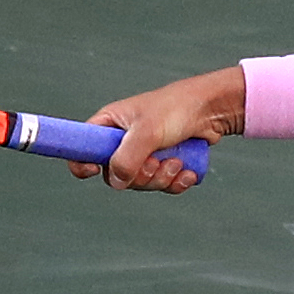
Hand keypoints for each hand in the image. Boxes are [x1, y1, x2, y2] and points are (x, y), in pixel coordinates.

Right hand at [71, 66, 244, 193]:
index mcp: (110, 125)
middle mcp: (123, 140)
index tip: (92, 171)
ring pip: (142, 183)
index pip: (82, 147)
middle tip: (157, 163)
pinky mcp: (164, 162)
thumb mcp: (147, 131)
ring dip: (162, 178)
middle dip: (141, 176)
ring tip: (177, 161)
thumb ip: (127, 157)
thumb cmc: (176, 109)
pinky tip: (187, 172)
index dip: (82, 162)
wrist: (211, 109)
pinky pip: (163, 185)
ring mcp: (144, 153)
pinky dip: (176, 182)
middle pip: (117, 176)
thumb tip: (117, 182)